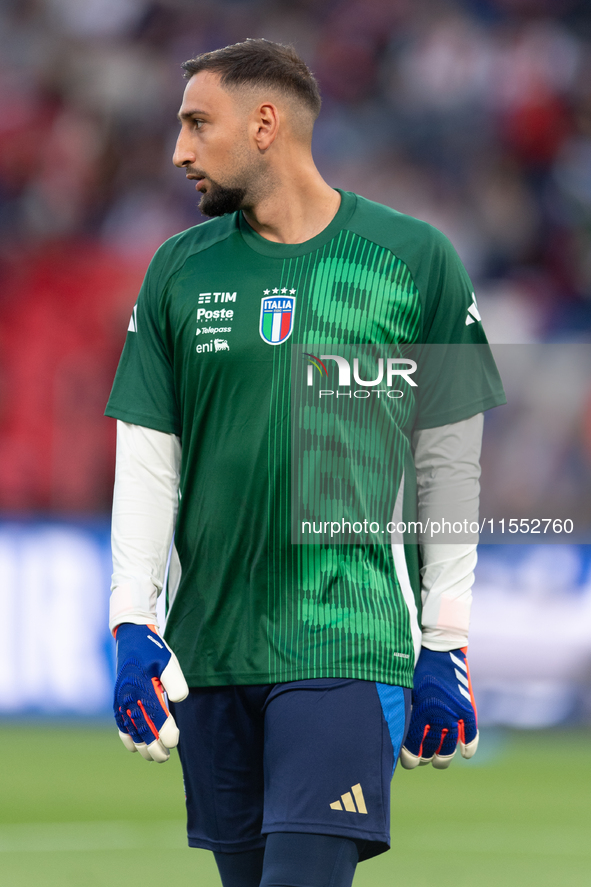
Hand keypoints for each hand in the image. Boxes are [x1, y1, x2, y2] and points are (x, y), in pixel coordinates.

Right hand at [114, 623, 188, 761]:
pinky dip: (127, 738)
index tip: (174, 741)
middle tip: (165, 756)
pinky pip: (120, 724)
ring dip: (141, 746)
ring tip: (154, 756)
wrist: (132, 637)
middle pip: (142, 731)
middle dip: (154, 747)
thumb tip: (178, 700)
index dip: (165, 734)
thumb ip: (175, 682)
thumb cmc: (154, 651)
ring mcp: (121, 701)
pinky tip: (135, 747)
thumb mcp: (168, 661)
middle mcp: (129, 698)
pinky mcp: (117, 700)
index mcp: (143, 689)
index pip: (155, 720)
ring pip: (130, 731)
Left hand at [400, 647, 478, 769]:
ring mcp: (453, 713)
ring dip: (443, 757)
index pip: (413, 747)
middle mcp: (436, 716)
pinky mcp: (466, 707)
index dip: (409, 758)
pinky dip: (469, 746)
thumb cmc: (415, 665)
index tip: (406, 761)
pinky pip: (471, 734)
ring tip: (438, 760)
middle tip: (420, 759)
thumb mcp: (404, 687)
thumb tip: (394, 731)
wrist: (438, 646)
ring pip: (448, 748)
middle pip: (430, 752)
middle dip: (423, 759)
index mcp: (418, 711)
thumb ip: (402, 709)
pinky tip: (465, 752)